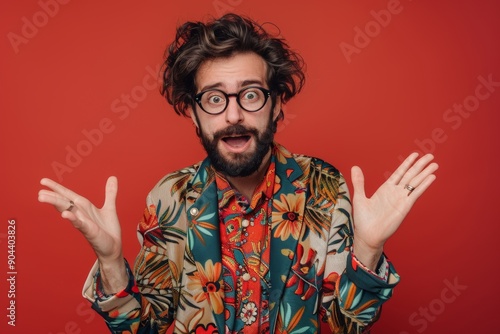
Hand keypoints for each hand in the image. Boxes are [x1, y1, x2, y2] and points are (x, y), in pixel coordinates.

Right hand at [38, 176, 126, 291]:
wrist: (114, 246)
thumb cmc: (108, 229)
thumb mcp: (109, 207)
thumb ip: (110, 193)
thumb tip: (112, 177)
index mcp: (84, 207)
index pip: (68, 195)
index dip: (56, 187)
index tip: (43, 181)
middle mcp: (80, 214)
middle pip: (64, 202)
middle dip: (52, 196)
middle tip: (38, 192)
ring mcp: (83, 222)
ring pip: (67, 211)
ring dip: (56, 204)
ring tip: (43, 197)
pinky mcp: (90, 231)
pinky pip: (80, 223)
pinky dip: (73, 218)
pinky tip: (65, 214)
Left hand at [350, 153, 437, 268]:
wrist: (367, 235)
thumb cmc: (363, 220)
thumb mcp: (359, 197)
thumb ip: (359, 182)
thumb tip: (355, 167)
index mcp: (385, 189)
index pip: (399, 173)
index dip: (407, 163)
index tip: (415, 155)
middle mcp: (395, 193)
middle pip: (410, 175)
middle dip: (420, 166)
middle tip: (430, 156)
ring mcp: (401, 199)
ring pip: (415, 183)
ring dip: (425, 173)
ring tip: (435, 165)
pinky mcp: (404, 207)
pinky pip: (415, 193)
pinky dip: (423, 185)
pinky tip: (431, 177)